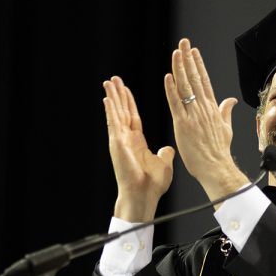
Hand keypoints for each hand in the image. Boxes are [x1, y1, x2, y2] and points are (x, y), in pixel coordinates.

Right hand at [104, 75, 174, 221]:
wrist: (144, 196)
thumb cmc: (152, 185)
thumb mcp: (163, 164)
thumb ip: (164, 154)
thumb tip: (168, 149)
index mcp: (137, 142)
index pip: (132, 116)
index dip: (129, 102)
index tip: (125, 89)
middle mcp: (126, 139)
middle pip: (122, 111)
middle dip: (118, 95)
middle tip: (114, 79)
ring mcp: (120, 141)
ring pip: (115, 114)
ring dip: (112, 97)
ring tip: (108, 83)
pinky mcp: (117, 144)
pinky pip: (114, 123)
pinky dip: (110, 110)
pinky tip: (107, 98)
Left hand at [165, 38, 248, 200]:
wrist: (216, 167)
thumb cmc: (219, 151)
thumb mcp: (226, 128)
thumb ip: (225, 111)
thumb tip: (230, 100)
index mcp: (212, 108)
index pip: (203, 81)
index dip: (198, 64)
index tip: (193, 51)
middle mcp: (203, 108)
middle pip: (194, 78)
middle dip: (188, 59)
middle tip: (183, 43)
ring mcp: (193, 115)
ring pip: (185, 87)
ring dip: (179, 68)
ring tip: (176, 53)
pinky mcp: (183, 124)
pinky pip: (175, 104)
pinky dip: (171, 90)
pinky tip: (168, 77)